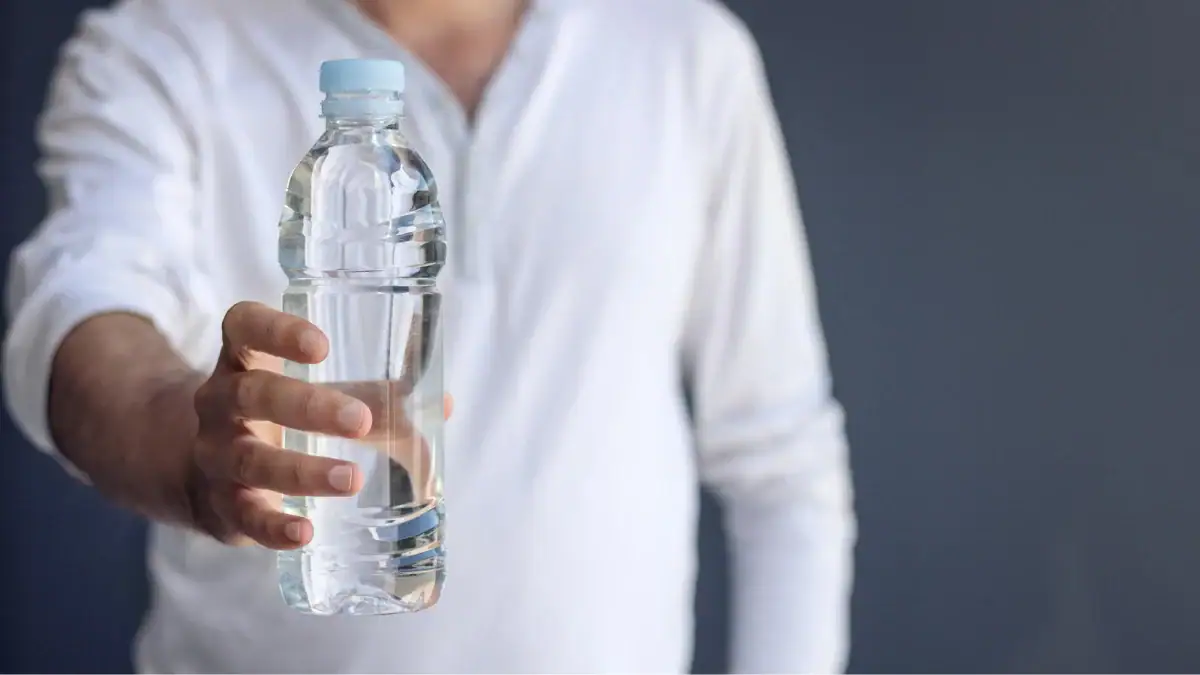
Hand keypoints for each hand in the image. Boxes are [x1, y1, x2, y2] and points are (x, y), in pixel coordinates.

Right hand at [185, 301, 447, 549]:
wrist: (207, 473)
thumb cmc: (281, 418)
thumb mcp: (316, 394)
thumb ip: (374, 396)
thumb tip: (444, 404)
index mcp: (244, 360)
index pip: (243, 327)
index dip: (276, 331)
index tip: (322, 345)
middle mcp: (219, 402)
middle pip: (252, 394)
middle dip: (307, 406)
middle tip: (359, 420)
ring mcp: (215, 455)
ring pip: (250, 459)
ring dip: (303, 471)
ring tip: (353, 478)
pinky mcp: (222, 505)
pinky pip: (244, 516)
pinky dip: (273, 526)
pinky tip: (305, 533)